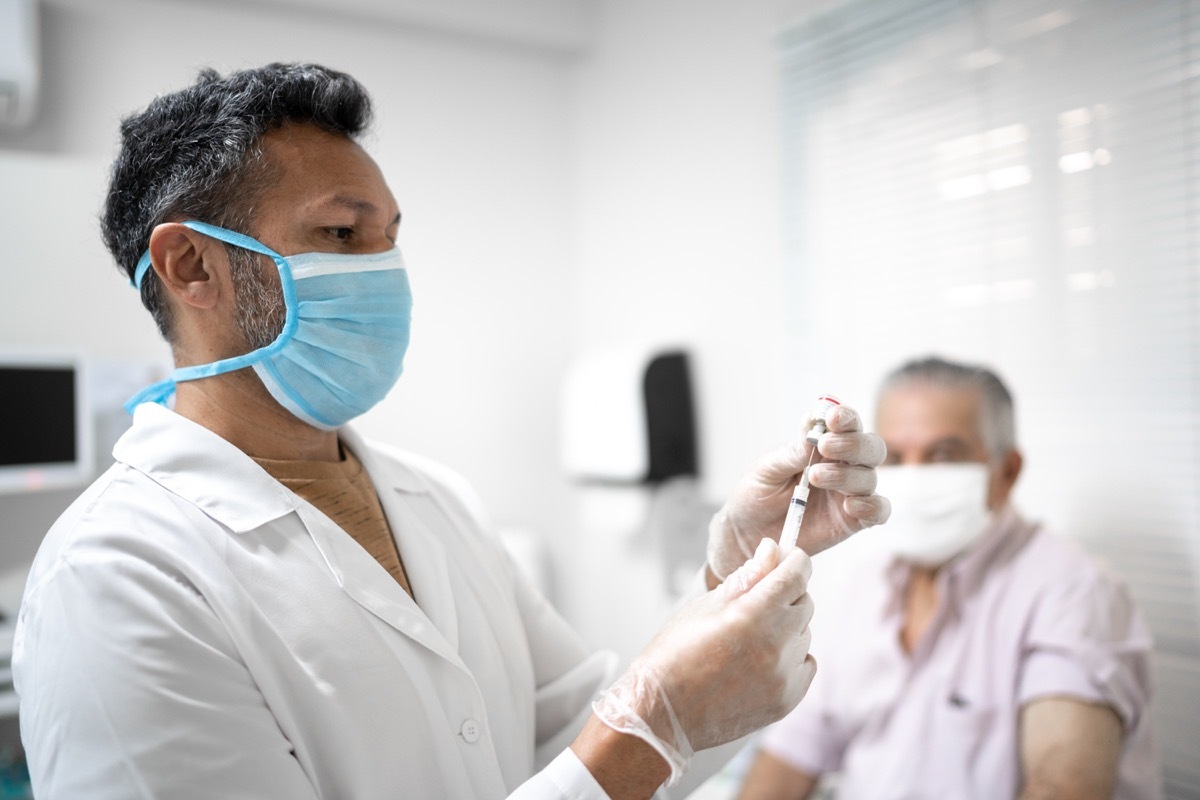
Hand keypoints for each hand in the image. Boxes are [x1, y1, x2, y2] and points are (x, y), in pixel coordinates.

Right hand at [592, 539, 815, 784]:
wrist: (664, 712)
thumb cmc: (676, 653)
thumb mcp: (705, 604)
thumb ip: (748, 577)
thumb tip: (772, 550)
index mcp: (753, 613)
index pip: (797, 574)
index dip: (794, 560)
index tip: (787, 559)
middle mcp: (777, 643)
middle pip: (805, 602)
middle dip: (787, 594)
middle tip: (757, 602)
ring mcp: (785, 674)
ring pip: (804, 634)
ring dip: (786, 628)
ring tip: (750, 640)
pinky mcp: (789, 698)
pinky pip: (806, 664)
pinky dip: (791, 658)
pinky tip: (761, 661)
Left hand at [706, 400, 888, 579]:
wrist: (749, 533)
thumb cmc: (757, 494)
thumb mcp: (766, 469)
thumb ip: (791, 453)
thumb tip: (813, 435)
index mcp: (823, 445)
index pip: (846, 424)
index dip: (845, 417)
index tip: (832, 418)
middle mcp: (844, 465)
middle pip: (870, 447)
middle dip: (852, 443)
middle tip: (825, 446)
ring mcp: (850, 493)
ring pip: (869, 477)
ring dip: (846, 474)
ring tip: (815, 477)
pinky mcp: (853, 520)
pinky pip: (878, 511)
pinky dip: (871, 506)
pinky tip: (849, 506)